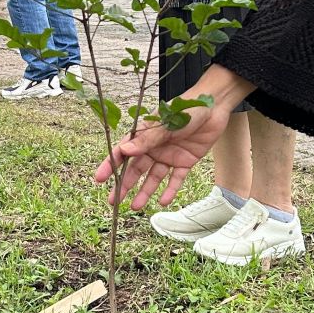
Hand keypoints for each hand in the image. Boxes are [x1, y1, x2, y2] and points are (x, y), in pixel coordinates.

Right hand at [94, 93, 230, 208]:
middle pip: (136, 169)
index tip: (99, 179)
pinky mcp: (186, 161)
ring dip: (145, 191)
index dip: (111, 165)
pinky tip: (162, 201)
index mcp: (145, 134)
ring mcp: (169, 155)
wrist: (214, 106)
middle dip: (124, 184)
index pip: (123, 151)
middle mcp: (154, 147)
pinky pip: (175, 179)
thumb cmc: (186, 108)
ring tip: (135, 207)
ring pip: (153, 177)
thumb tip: (124, 151)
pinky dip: (170, 190)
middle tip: (114, 201)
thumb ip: (146, 140)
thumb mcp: (165, 123)